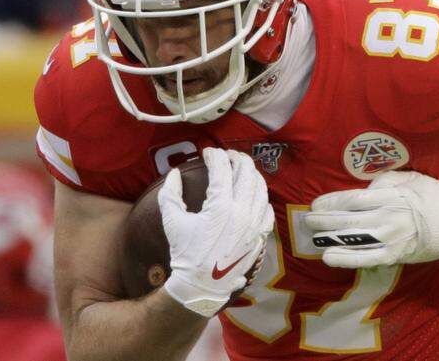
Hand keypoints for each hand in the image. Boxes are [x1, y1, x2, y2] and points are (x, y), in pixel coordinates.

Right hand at [159, 148, 273, 317]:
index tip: (208, 153)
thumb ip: (170, 194)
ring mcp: (254, 224)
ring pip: (261, 188)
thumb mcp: (173, 222)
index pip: (222, 169)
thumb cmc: (186, 253)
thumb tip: (174, 173)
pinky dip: (261, 197)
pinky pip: (267, 209)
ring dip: (252, 174)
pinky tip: (253, 194)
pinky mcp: (260, 235)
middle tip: (228, 155)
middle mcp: (242, 212)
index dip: (215, 156)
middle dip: (237, 159)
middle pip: (247, 173)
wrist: (202, 285)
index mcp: (220, 207)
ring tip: (242, 169)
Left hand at [306, 171, 438, 267]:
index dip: (331, 201)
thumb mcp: (412, 178)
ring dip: (329, 239)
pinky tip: (329, 257)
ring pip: (353, 239)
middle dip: (324, 220)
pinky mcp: (396, 255)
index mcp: (390, 195)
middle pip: (348, 218)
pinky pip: (367, 258)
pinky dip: (346, 258)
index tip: (316, 203)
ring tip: (312, 238)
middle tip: (307, 220)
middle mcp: (387, 216)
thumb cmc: (435, 197)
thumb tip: (366, 187)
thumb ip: (386, 181)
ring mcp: (391, 237)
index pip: (353, 198)